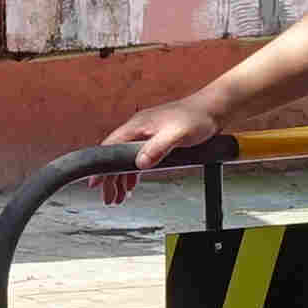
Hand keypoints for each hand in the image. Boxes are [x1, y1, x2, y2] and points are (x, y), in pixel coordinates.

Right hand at [96, 95, 226, 200]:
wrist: (213, 109)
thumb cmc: (196, 118)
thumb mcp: (176, 135)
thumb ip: (156, 149)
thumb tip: (140, 163)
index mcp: (137, 126)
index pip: (110, 148)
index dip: (101, 167)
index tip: (94, 183)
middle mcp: (138, 129)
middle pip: (114, 156)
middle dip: (110, 179)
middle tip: (109, 198)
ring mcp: (146, 134)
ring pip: (125, 159)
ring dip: (121, 178)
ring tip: (119, 197)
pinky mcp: (155, 139)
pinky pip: (136, 158)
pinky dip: (132, 173)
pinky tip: (132, 184)